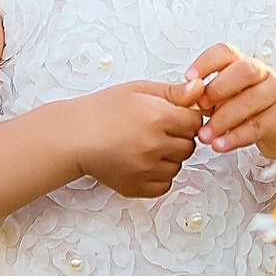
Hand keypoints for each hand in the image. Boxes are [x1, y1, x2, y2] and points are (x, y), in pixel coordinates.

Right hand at [68, 79, 204, 198]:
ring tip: (145, 144)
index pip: (195, 122)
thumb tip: (200, 88)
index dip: (185, 117)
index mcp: (157, 117)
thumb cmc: (104, 110)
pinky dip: (158, 175)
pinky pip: (165, 184)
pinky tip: (142, 161)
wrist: (75, 136)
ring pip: (178, 166)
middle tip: (156, 129)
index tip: (172, 116)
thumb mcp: (139, 90)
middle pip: (190, 145)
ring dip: (169, 157)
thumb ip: (174, 91)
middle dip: (178, 137)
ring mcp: (146, 169)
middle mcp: (154, 145)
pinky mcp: (137, 187)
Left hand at [187, 43, 275, 156]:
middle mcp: (262, 74)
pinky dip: (236, 137)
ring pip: (251, 100)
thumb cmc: (250, 107)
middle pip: (244, 70)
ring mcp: (275, 93)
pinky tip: (221, 144)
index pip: (225, 52)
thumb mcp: (227, 96)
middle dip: (219, 88)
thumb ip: (207, 95)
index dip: (205, 62)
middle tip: (201, 106)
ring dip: (223, 119)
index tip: (189, 78)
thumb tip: (184, 97)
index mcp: (242, 63)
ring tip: (205, 135)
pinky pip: (258, 126)